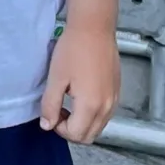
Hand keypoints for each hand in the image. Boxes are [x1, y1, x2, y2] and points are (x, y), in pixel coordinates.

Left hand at [40, 20, 118, 141]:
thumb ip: (50, 105)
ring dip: (83, 123)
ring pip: (99, 127)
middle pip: (89, 136)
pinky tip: (82, 95)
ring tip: (69, 102)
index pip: (75, 135)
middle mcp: (107, 108)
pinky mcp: (117, 91)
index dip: (59, 128)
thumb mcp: (56, 78)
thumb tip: (47, 126)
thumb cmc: (73, 50)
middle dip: (71, 130)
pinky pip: (106, 115)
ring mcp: (115, 100)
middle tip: (59, 110)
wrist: (94, 28)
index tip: (52, 111)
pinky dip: (93, 115)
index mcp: (90, 106)